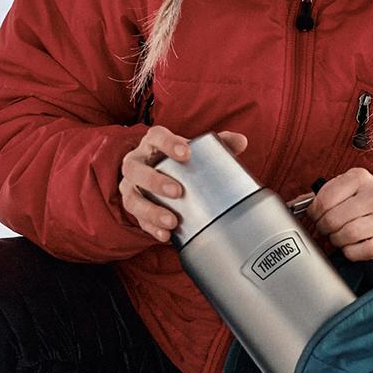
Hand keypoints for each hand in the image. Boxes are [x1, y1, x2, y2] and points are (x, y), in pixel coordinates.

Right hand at [120, 127, 247, 241]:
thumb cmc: (178, 161)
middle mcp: (135, 162)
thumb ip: (218, 145)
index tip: (186, 154)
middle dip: (154, 181)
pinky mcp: (132, 206)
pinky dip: (151, 228)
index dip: (168, 143)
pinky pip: (137, 219)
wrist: (157, 174)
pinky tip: (166, 234)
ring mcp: (130, 186)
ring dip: (151, 210)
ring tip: (172, 221)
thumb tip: (241, 141)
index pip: (155, 137)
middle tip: (178, 192)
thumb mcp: (195, 151)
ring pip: (132, 198)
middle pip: (136, 169)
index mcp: (152, 143)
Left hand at [306, 167, 372, 260]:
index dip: (314, 213)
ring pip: (348, 234)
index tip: (315, 217)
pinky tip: (351, 246)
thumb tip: (292, 206)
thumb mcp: (347, 189)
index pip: (325, 199)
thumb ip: (321, 195)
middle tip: (326, 229)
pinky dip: (351, 252)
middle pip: (334, 219)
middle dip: (324, 228)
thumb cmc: (366, 202)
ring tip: (338, 237)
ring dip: (337, 240)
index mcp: (359, 178)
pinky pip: (363, 250)